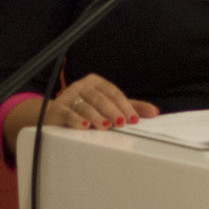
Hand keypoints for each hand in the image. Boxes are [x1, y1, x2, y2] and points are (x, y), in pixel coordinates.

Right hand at [43, 74, 160, 129]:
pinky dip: (76, 120)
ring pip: (84, 105)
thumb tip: (154, 112)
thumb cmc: (85, 110)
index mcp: (96, 82)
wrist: (55, 116)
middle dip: (112, 111)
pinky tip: (83, 126)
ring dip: (95, 116)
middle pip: (100, 98)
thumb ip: (130, 108)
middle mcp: (82, 86)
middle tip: (121, 123)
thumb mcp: (108, 107)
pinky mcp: (58, 109)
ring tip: (105, 126)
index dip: (124, 106)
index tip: (133, 120)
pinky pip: (68, 113)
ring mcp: (68, 97)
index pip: (113, 92)